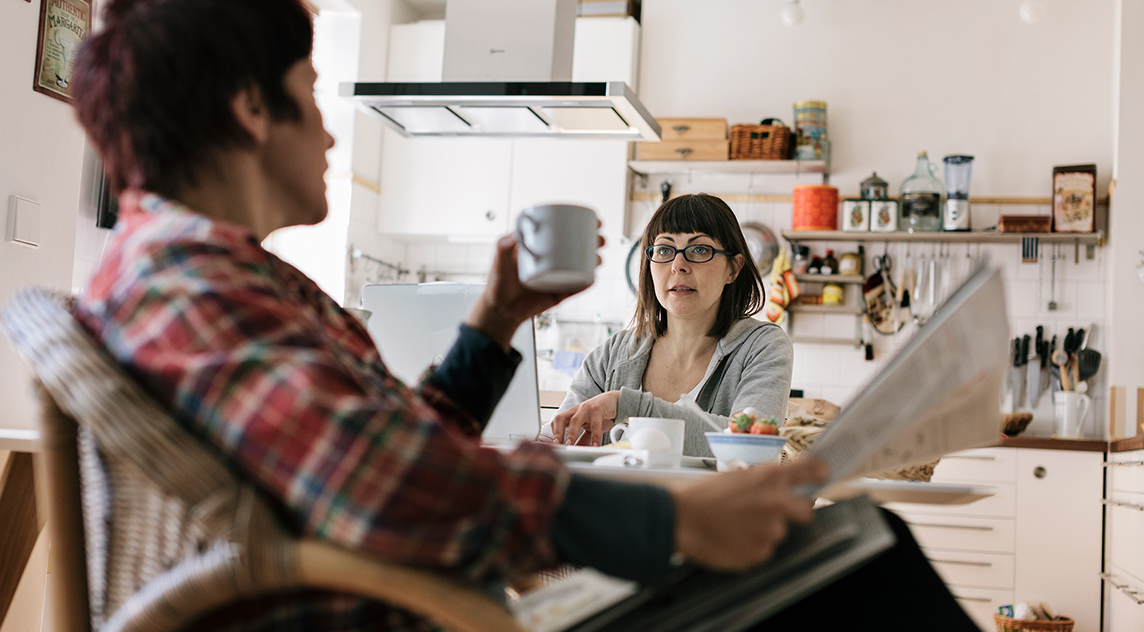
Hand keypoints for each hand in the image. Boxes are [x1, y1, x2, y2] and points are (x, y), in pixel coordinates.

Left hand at [466, 228, 603, 350]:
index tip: (592, 219)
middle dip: (594, 241)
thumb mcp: (499, 258)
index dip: (581, 225)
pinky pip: (578, 288)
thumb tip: (515, 233)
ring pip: (583, 267)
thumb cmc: (498, 282)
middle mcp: (554, 262)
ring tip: (598, 258)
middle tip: (599, 239)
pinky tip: (593, 277)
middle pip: (579, 248)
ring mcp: (558, 278)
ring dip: (595, 261)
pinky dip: (588, 283)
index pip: (565, 233)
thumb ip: (503, 244)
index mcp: (543, 249)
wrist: (499, 309)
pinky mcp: (559, 294)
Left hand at [550, 391, 619, 446]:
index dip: (553, 433)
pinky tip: (595, 445)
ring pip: (575, 420)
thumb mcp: (590, 428)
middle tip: (557, 445)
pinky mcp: (597, 409)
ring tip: (570, 445)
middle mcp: (576, 410)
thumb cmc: (600, 415)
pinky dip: (594, 436)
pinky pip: (595, 424)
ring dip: (571, 433)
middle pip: (560, 418)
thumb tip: (577, 452)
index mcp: (572, 414)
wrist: (615, 401)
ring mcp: (586, 408)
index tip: (554, 446)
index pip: (556, 422)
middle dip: (557, 432)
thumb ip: (583, 439)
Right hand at [670, 458, 828, 571]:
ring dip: (763, 531)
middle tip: (770, 512)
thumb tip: (783, 488)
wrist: (680, 519)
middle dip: (795, 512)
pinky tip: (731, 537)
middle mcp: (776, 504)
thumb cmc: (702, 495)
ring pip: (778, 533)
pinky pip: (762, 550)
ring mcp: (770, 531)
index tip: (823, 474)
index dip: (819, 472)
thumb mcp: (737, 476)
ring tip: (736, 525)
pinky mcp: (760, 553)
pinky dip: (750, 546)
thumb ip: (765, 482)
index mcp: (769, 478)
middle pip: (806, 511)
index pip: (811, 471)